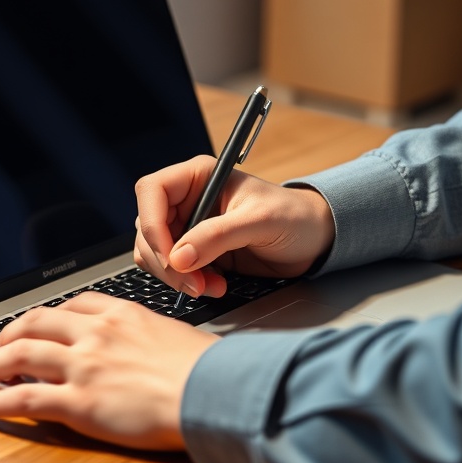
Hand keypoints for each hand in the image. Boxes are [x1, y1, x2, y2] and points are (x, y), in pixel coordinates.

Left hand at [0, 293, 218, 449]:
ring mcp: (84, 365)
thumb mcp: (175, 337)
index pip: (73, 304)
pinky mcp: (78, 401)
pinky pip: (22, 398)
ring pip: (18, 356)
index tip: (38, 326)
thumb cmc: (206, 370)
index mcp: (123, 313)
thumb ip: (149, 338)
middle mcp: (97, 333)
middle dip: (6, 336)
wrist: (215, 391)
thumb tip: (147, 351)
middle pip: (35, 323)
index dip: (47, 316)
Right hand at [133, 155, 335, 297]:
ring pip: (155, 253)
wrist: (313, 240)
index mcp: (199, 177)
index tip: (170, 254)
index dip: (151, 223)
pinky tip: (215, 285)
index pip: (152, 191)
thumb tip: (179, 257)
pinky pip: (173, 269)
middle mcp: (188, 200)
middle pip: (148, 228)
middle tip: (194, 282)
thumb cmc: (294, 216)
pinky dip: (187, 282)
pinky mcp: (197, 252)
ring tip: (210, 286)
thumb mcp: (259, 221)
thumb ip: (218, 236)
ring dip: (176, 276)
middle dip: (166, 260)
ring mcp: (190, 227)